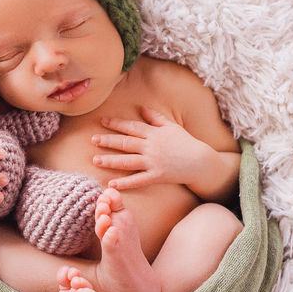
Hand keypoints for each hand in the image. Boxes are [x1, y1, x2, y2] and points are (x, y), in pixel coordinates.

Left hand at [91, 106, 213, 190]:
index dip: (116, 124)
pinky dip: (125, 182)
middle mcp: (151, 147)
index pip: (131, 127)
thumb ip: (155, 117)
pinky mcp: (157, 176)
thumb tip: (141, 107)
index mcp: (154, 133)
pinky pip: (138, 180)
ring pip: (127, 161)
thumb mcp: (171, 126)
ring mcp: (153, 162)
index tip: (103, 121)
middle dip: (108, 141)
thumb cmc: (186, 142)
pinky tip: (112, 183)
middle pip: (125, 143)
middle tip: (93, 140)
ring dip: (110, 161)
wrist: (200, 161)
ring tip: (96, 160)